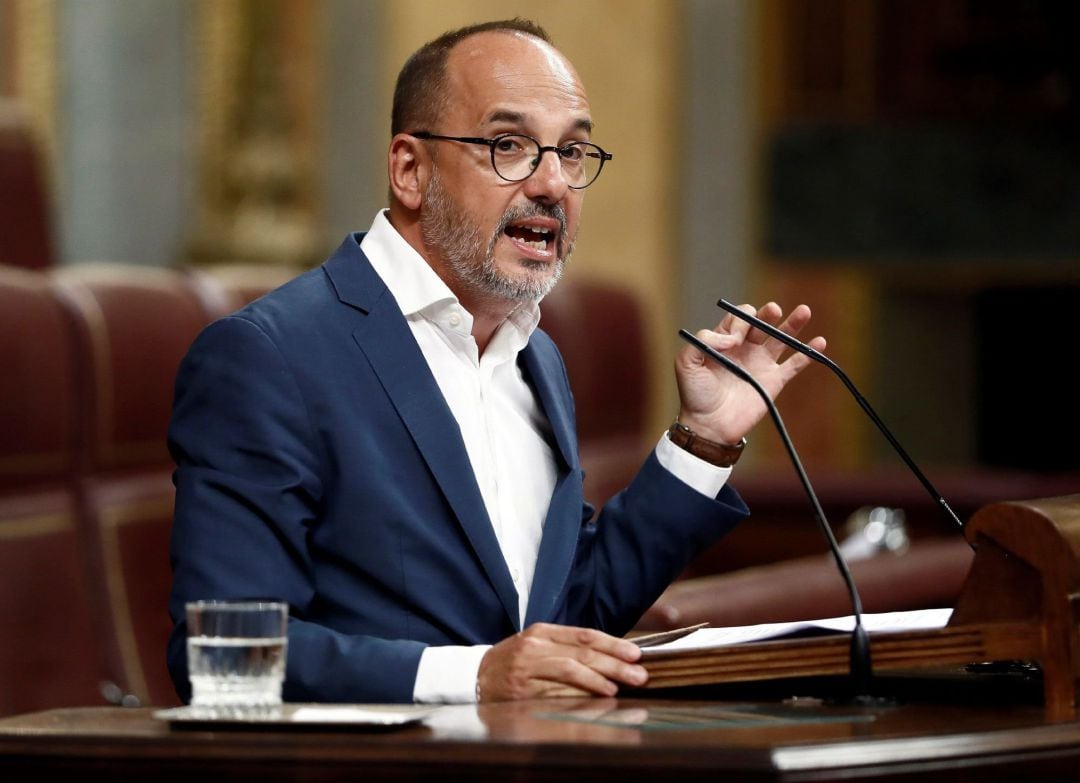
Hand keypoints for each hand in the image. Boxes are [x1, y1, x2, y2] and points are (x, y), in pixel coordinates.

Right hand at [476, 623, 647, 700]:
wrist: (473, 677)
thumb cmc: (513, 661)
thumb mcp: (537, 645)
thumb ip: (568, 648)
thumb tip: (611, 657)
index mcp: (541, 632)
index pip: (583, 635)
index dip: (612, 644)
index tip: (635, 654)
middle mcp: (534, 648)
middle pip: (581, 653)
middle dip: (614, 664)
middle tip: (638, 674)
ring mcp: (526, 670)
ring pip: (568, 671)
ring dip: (597, 680)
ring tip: (618, 687)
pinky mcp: (520, 692)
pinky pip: (554, 693)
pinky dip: (577, 696)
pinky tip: (594, 699)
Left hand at [674, 302, 825, 444]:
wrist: (709, 425)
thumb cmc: (694, 395)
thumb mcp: (686, 363)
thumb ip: (703, 341)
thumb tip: (732, 337)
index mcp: (724, 342)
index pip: (739, 319)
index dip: (740, 322)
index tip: (734, 339)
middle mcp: (745, 349)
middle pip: (762, 323)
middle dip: (768, 314)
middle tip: (773, 309)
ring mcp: (761, 364)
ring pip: (781, 338)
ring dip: (793, 324)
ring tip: (804, 311)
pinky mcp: (774, 381)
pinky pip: (794, 364)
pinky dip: (808, 353)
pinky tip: (819, 341)